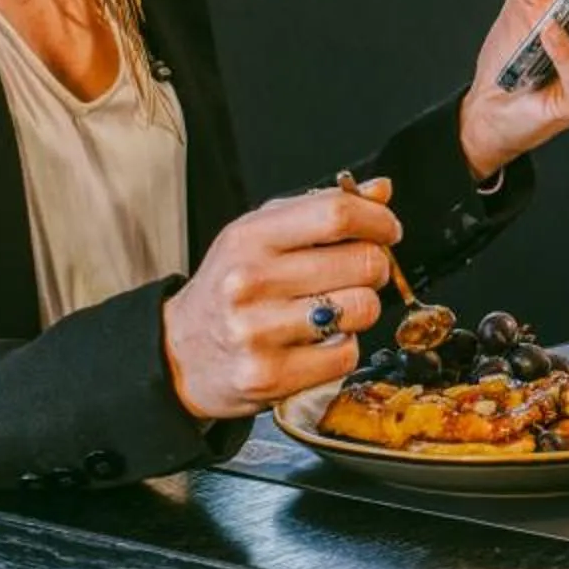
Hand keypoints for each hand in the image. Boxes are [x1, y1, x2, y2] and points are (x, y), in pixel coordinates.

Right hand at [159, 178, 401, 419]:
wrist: (180, 355)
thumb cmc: (228, 289)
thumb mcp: (260, 236)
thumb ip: (318, 210)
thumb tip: (381, 191)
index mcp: (250, 237)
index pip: (336, 213)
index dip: (378, 220)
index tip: (387, 230)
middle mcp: (251, 281)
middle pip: (362, 262)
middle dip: (375, 267)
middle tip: (359, 275)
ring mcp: (259, 331)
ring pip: (362, 309)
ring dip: (361, 310)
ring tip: (335, 309)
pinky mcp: (270, 376)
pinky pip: (346, 355)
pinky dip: (343, 349)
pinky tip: (318, 343)